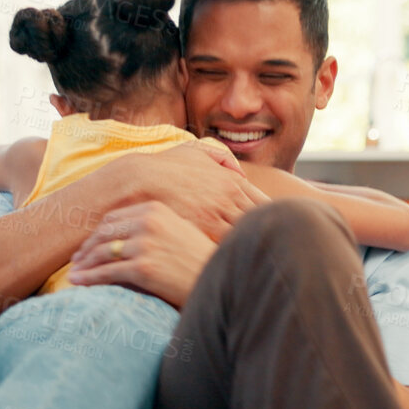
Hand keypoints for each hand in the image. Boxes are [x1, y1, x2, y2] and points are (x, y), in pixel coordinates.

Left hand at [68, 201, 217, 307]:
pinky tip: (79, 283)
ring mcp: (145, 245)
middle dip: (87, 248)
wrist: (220, 280)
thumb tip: (136, 231)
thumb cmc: (202, 259)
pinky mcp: (143, 268)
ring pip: (102, 253)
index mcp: (156, 209)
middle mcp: (149, 223)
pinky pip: (107, 273)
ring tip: (75, 274)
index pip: (114, 218)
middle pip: (105, 233)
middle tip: (76, 260)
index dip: (97, 232)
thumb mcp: (182, 229)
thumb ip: (158, 224)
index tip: (89, 244)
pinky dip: (89, 278)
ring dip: (84, 264)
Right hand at [100, 142, 266, 241]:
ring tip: (251, 254)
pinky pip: (227, 245)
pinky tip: (230, 257)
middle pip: (259, 221)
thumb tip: (242, 174)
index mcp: (231, 181)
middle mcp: (230, 198)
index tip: (269, 225)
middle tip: (266, 243)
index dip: (266, 216)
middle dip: (262, 232)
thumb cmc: (165, 167)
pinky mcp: (205, 231)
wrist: (139, 182)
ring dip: (247, 243)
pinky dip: (231, 251)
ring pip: (245, 235)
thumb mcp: (194, 151)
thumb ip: (221, 157)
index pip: (262, 203)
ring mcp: (219, 215)